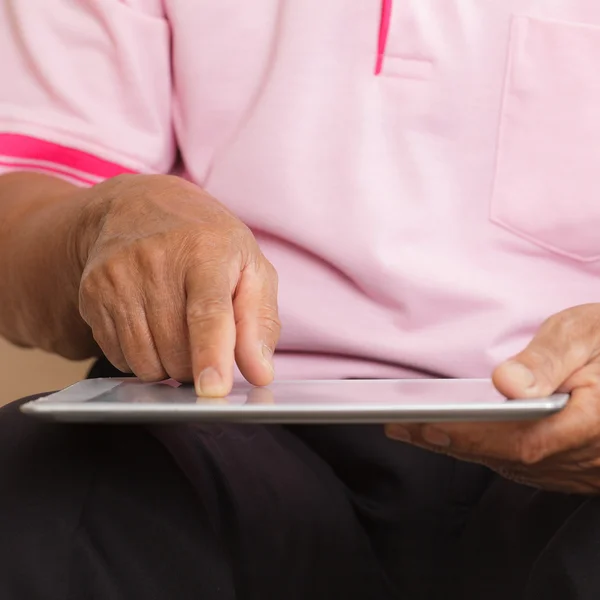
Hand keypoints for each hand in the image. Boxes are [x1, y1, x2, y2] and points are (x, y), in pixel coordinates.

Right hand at [77, 174, 279, 395]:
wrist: (139, 207)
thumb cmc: (207, 242)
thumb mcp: (250, 268)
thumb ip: (260, 322)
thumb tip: (260, 372)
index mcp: (205, 252)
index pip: (208, 312)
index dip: (211, 354)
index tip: (214, 389)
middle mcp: (155, 262)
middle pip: (176, 350)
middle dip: (197, 365)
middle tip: (205, 342)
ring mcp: (117, 277)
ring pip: (145, 362)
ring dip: (169, 365)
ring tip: (178, 331)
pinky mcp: (91, 293)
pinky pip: (119, 357)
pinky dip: (142, 357)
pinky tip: (151, 326)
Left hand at [386, 304, 599, 493]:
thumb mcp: (586, 335)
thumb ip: (548, 360)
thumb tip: (506, 383)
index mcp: (593, 424)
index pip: (522, 440)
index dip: (471, 437)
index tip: (425, 426)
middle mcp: (585, 457)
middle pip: (507, 457)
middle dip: (448, 442)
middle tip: (399, 426)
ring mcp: (578, 468)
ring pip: (510, 464)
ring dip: (460, 448)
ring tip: (412, 429)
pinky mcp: (570, 468)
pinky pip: (521, 465)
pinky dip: (484, 450)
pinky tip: (453, 436)